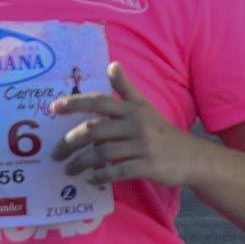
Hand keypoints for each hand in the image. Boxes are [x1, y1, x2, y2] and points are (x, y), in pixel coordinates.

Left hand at [51, 62, 193, 185]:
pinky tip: (90, 180)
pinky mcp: (148, 165)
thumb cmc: (161, 131)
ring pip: (102, 152)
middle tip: (56, 153)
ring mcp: (143, 145)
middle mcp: (136, 124)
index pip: (100, 102)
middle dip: (70, 142)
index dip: (76, 103)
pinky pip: (118, 171)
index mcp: (132, 109)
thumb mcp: (144, 106)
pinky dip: (101, 176)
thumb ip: (126, 87)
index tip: (54, 109)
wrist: (191, 156)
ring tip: (68, 169)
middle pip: (95, 130)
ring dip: (80, 163)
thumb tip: (112, 63)